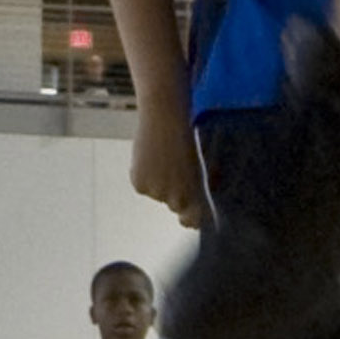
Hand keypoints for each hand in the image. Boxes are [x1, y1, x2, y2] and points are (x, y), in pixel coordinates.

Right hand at [129, 90, 204, 230]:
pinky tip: (150, 157)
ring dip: (158, 182)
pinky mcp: (140, 185)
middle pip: (174, 206)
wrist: (166, 118)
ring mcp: (157, 193)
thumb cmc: (187, 137)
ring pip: (157, 194)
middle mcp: (177, 200)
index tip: (191, 214)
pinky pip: (143, 186)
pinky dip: (144, 175)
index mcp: (197, 195)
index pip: (193, 220)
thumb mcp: (199, 164)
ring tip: (162, 158)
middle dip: (175, 193)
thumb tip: (193, 202)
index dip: (192, 218)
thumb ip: (196, 185)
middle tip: (174, 170)